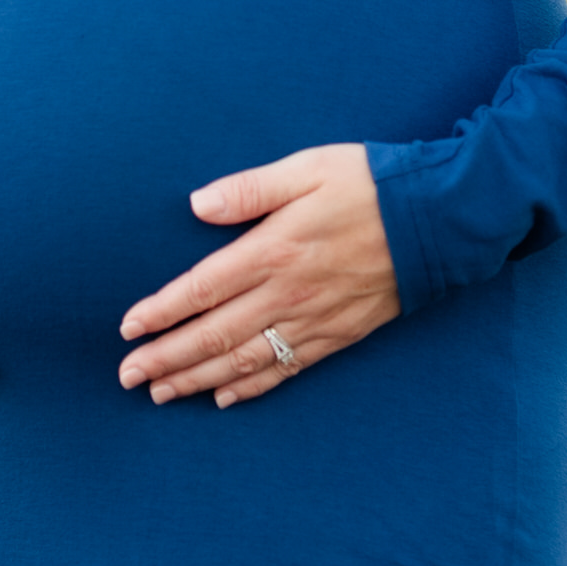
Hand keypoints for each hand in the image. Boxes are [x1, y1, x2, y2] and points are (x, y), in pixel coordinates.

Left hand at [118, 144, 398, 408]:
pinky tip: (224, 397)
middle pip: (213, 334)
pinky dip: (251, 386)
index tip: (127, 328)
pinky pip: (285, 369)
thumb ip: (249, 189)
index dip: (162, 311)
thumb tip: (197, 205)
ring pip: (243, 359)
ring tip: (161, 393)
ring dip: (196, 379)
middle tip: (127, 376)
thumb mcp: (306, 168)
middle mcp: (288, 293)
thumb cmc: (369, 184)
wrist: (439, 220)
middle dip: (166, 358)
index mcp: (274, 249)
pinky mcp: (338, 334)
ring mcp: (313, 319)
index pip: (202, 289)